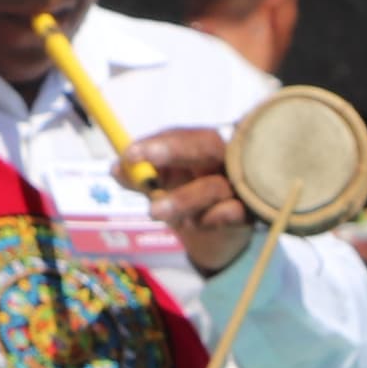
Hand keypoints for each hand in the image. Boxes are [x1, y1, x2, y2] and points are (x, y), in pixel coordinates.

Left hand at [130, 125, 253, 273]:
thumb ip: (141, 178)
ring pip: (213, 186)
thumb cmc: (192, 197)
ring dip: (180, 199)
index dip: (156, 142)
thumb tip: (117, 169)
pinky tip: (196, 223)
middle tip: (135, 161)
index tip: (129, 154)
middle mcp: (225, 159)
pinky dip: (211, 218)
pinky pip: (231, 213)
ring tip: (154, 211)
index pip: (183, 135)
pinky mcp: (249, 213)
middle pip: (206, 145)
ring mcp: (239, 186)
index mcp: (204, 147)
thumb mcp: (163, 186)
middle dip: (171, 151)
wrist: (222, 232)